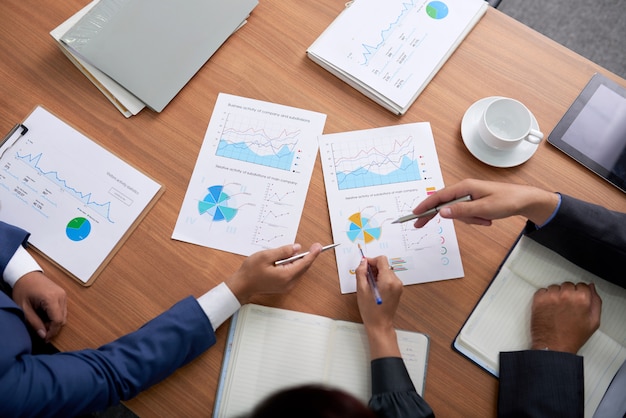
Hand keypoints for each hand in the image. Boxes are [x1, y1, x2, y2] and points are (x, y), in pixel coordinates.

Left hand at [12, 271, 66, 341]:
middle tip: (41, 331)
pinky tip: (45, 315)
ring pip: (64, 315)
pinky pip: (63, 309)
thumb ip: (34, 322)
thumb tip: (43, 335)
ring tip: (42, 321)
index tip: (45, 339)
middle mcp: (61, 296)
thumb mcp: (24, 308)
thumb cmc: (23, 289)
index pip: (57, 321)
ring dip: (54, 322)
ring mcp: (63, 294)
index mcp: (51, 298)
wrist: (26, 274)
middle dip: (53, 328)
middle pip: (63, 319)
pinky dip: (56, 315)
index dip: (52, 332)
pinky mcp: (63, 294)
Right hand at [225, 243, 322, 304]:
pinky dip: (294, 266)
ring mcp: (286, 286)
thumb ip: (283, 251)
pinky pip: (293, 274)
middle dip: (309, 256)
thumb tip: (297, 248)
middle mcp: (289, 283)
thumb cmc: (251, 271)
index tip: (318, 246)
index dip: (313, 254)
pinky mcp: (283, 286)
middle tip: (315, 246)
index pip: (304, 263)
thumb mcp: (266, 256)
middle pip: (303, 268)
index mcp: (286, 275)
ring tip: (297, 251)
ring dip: (300, 261)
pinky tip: (289, 260)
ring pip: (299, 271)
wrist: (242, 285)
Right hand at [355, 255, 402, 358]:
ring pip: (386, 271)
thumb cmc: (370, 310)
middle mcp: (396, 281)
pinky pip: (389, 278)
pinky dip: (381, 279)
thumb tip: (363, 262)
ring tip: (369, 285)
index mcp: (387, 280)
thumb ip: (361, 273)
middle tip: (365, 278)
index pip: (382, 260)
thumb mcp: (361, 290)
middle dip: (373, 269)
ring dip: (377, 274)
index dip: (371, 261)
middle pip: (384, 266)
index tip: (364, 266)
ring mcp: (398, 286)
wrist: (380, 324)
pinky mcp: (398, 290)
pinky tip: (375, 289)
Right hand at [411, 179, 559, 227]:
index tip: (413, 214)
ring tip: (485, 219)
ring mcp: (469, 196)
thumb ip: (461, 211)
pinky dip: (475, 219)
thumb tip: (441, 212)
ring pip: (458, 212)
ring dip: (469, 220)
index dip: (424, 205)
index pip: (438, 197)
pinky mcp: (474, 202)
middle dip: (439, 216)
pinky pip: (467, 214)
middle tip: (419, 225)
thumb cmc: (507, 200)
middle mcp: (464, 190)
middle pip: (444, 204)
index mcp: (464, 187)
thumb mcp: (483, 208)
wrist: (524, 200)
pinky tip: (486, 219)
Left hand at [530, 282, 601, 352]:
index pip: (582, 285)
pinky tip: (548, 308)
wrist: (553, 346)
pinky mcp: (538, 299)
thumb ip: (595, 301)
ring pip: (555, 287)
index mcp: (582, 299)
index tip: (577, 301)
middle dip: (568, 293)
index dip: (580, 294)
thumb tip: (591, 287)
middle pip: (568, 285)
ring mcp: (551, 296)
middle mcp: (566, 294)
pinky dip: (544, 297)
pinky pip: (542, 291)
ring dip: (556, 295)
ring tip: (557, 309)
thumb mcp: (593, 321)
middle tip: (566, 307)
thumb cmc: (573, 336)